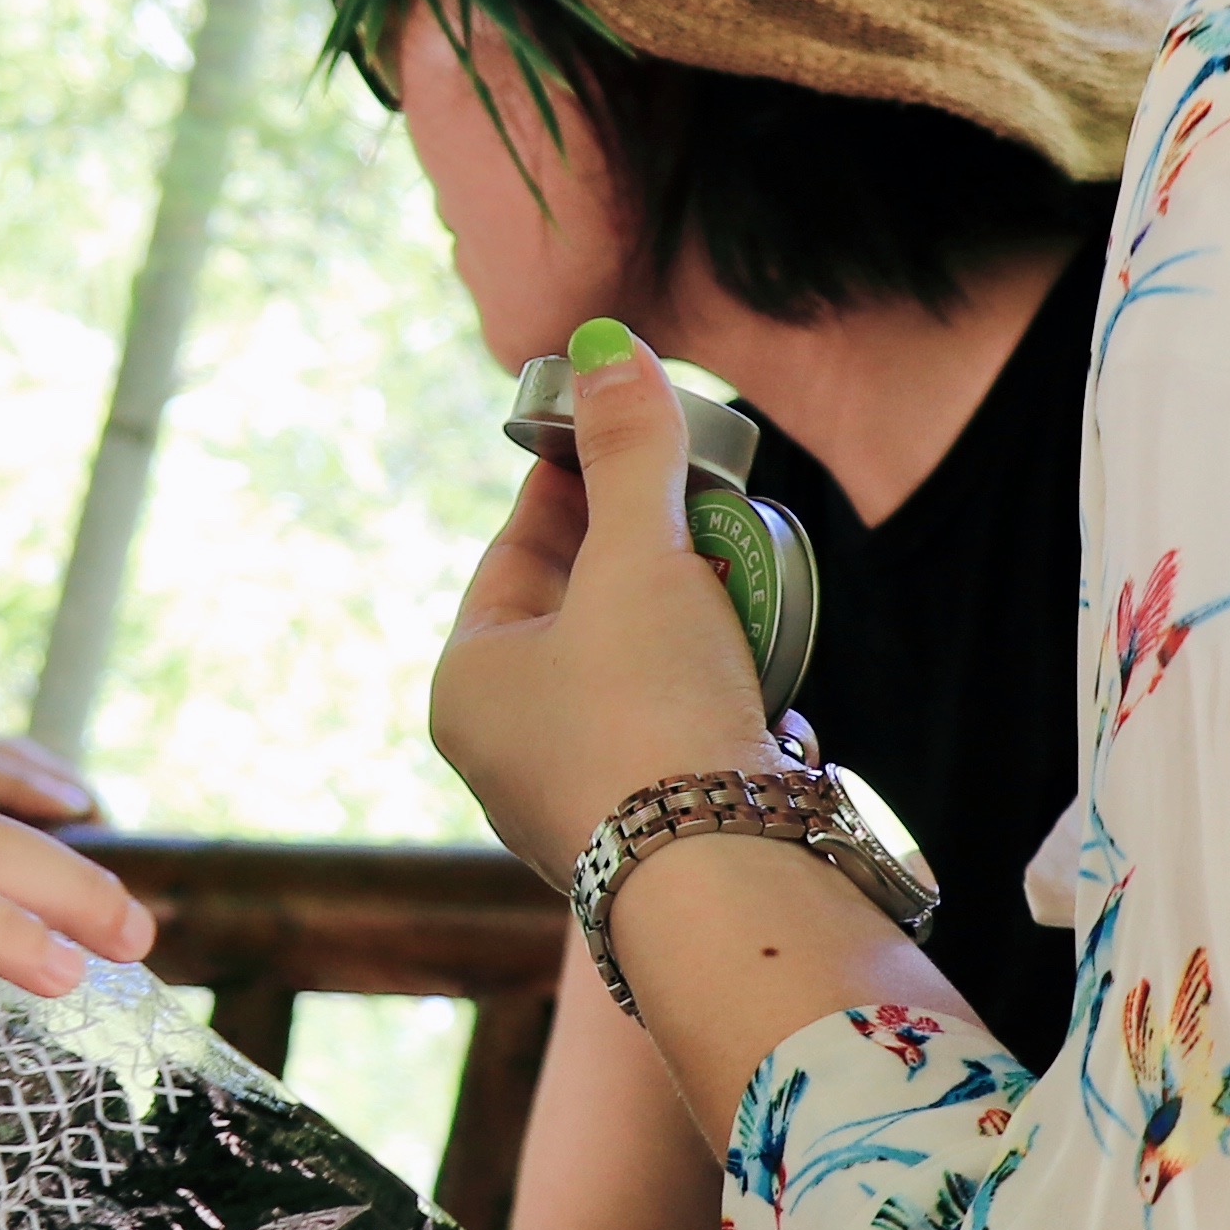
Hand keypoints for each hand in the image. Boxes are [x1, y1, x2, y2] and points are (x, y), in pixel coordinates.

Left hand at [432, 321, 779, 883]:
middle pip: (579, 615)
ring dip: (691, 628)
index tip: (624, 431)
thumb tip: (609, 348)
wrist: (720, 880)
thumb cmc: (650, 711)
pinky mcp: (658, 838)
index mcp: (468, 684)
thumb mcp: (638, 559)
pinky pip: (682, 740)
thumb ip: (630, 453)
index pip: (517, 552)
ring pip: (636, 678)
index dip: (575, 483)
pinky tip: (761, 680)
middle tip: (703, 505)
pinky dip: (719, 698)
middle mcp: (507, 753)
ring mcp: (580, 803)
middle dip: (647, 556)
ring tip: (739, 586)